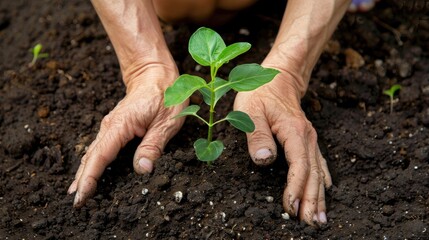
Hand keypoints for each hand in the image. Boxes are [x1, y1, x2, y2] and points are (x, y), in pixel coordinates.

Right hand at [67, 63, 186, 207]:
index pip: (101, 156)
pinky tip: (90, 173)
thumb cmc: (165, 94)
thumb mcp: (167, 121)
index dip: (90, 177)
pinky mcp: (115, 127)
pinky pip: (100, 148)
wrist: (155, 73)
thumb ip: (153, 145)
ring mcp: (111, 126)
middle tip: (76, 202)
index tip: (81, 195)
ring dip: (85, 172)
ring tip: (77, 192)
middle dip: (82, 180)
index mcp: (121, 125)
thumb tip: (142, 169)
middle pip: (92, 157)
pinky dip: (93, 162)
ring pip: (94, 153)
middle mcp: (111, 126)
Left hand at [233, 69, 331, 224]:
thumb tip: (264, 160)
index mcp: (294, 133)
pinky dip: (321, 180)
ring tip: (321, 218)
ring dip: (320, 196)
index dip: (296, 189)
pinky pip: (318, 163)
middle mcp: (307, 138)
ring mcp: (309, 139)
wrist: (278, 76)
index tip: (291, 208)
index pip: (299, 166)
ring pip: (318, 172)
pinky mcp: (307, 139)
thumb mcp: (250, 110)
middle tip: (312, 224)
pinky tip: (326, 190)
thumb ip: (257, 135)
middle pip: (313, 174)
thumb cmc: (261, 92)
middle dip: (312, 201)